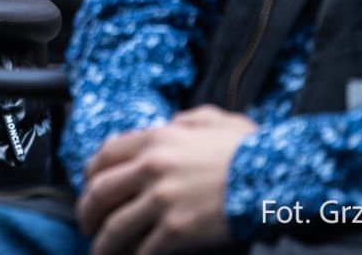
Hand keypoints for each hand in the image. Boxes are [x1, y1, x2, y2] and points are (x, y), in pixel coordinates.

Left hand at [76, 106, 252, 254]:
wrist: (275, 178)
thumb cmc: (248, 150)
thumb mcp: (213, 119)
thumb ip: (184, 121)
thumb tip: (169, 126)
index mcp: (156, 139)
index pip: (104, 155)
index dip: (90, 174)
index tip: (90, 186)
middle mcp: (151, 169)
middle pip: (100, 193)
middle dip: (87, 213)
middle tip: (87, 224)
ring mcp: (162, 201)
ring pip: (114, 227)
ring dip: (101, 243)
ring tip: (100, 251)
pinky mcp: (177, 231)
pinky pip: (142, 251)